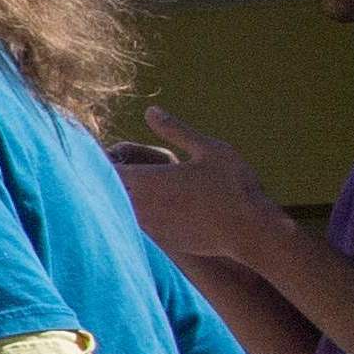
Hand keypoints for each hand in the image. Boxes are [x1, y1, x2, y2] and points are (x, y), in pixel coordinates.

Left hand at [111, 107, 279, 266]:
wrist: (251, 233)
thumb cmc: (234, 187)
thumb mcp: (209, 149)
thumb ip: (175, 129)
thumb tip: (150, 110)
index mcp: (146, 180)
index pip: (102, 167)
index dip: (103, 158)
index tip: (114, 152)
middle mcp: (138, 206)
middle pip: (103, 190)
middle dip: (106, 177)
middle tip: (124, 168)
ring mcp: (146, 227)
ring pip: (116, 210)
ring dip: (119, 197)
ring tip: (140, 187)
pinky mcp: (157, 243)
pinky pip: (134, 227)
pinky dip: (134, 216)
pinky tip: (156, 209)